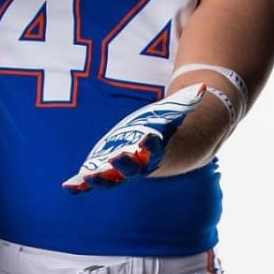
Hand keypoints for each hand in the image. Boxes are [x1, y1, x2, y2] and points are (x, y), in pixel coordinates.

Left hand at [62, 83, 203, 192]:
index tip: (148, 137)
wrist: (158, 148)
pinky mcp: (105, 168)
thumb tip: (204, 87)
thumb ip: (190, 100)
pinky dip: (81, 184)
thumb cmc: (166, 125)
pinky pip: (93, 179)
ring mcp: (121, 170)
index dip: (151, 143)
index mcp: (156, 150)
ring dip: (100, 179)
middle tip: (117, 158)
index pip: (155, 148)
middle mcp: (139, 165)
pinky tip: (69, 186)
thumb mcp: (176, 110)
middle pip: (132, 169)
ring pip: (111, 179)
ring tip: (87, 178)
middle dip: (124, 165)